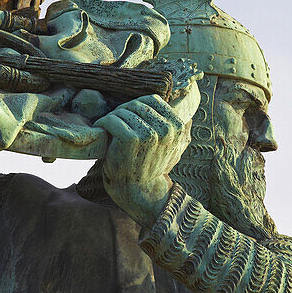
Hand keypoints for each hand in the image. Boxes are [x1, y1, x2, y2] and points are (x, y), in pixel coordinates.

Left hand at [94, 84, 198, 226]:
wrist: (140, 192)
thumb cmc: (153, 169)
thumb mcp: (175, 152)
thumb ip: (182, 134)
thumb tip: (190, 119)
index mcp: (178, 127)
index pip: (153, 100)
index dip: (137, 105)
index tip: (128, 117)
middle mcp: (167, 129)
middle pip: (137, 104)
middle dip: (122, 111)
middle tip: (114, 122)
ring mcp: (149, 134)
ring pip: (123, 111)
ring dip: (112, 118)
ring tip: (108, 128)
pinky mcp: (131, 140)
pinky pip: (113, 120)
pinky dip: (103, 123)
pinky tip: (101, 130)